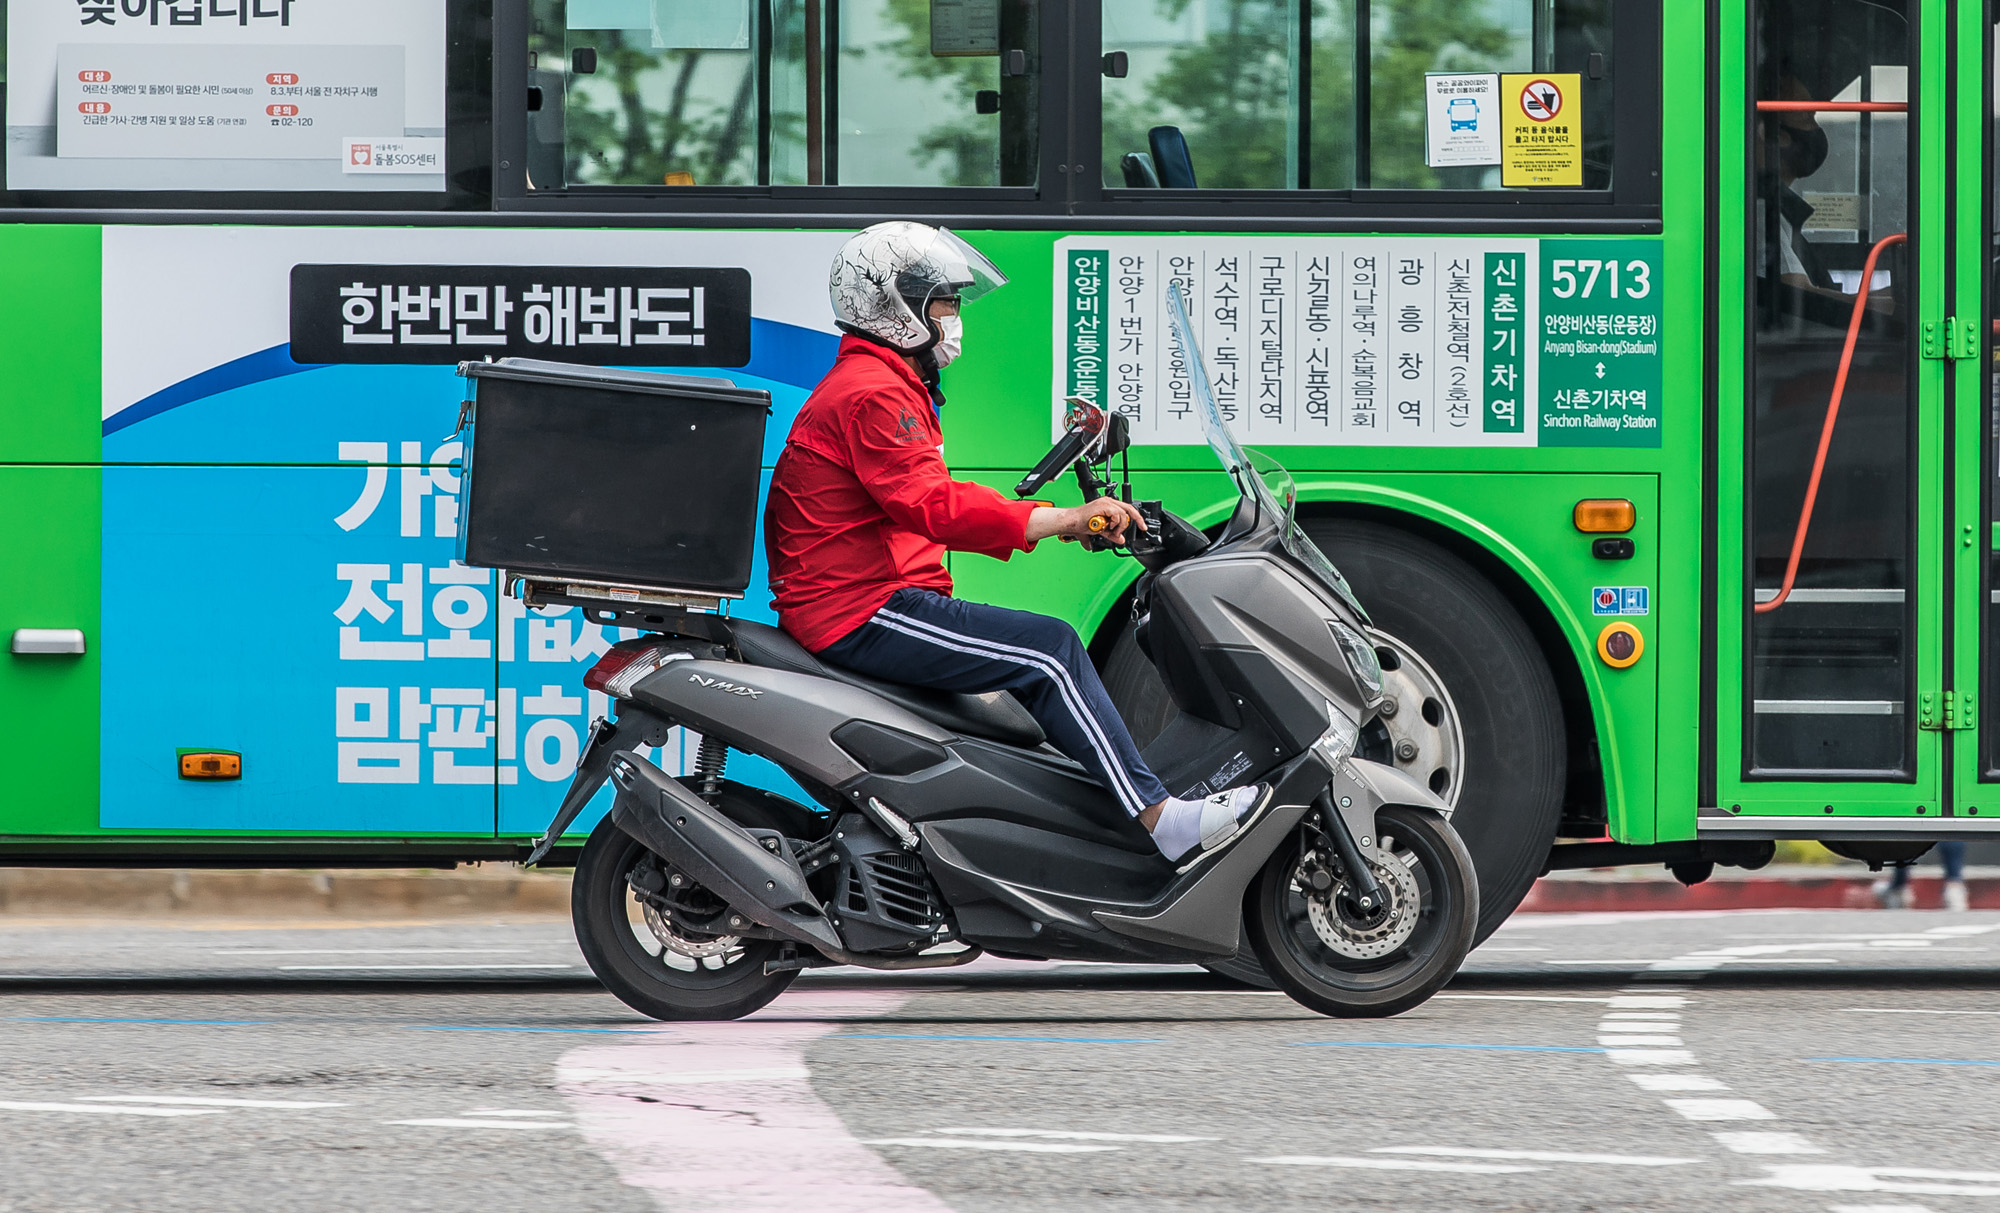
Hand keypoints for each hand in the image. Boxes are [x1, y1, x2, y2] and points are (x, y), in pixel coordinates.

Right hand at [1027, 496, 1148, 544]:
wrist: (1072, 523)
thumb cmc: (1081, 524)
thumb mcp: (1102, 531)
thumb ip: (1112, 535)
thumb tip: (1121, 540)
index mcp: (1109, 505)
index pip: (1128, 509)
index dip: (1137, 518)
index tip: (1143, 527)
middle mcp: (1109, 502)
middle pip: (1130, 509)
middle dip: (1133, 522)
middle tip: (1130, 530)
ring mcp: (1106, 503)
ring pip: (1124, 514)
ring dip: (1119, 526)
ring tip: (1110, 531)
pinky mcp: (1104, 506)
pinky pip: (1117, 515)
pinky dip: (1114, 523)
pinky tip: (1106, 527)